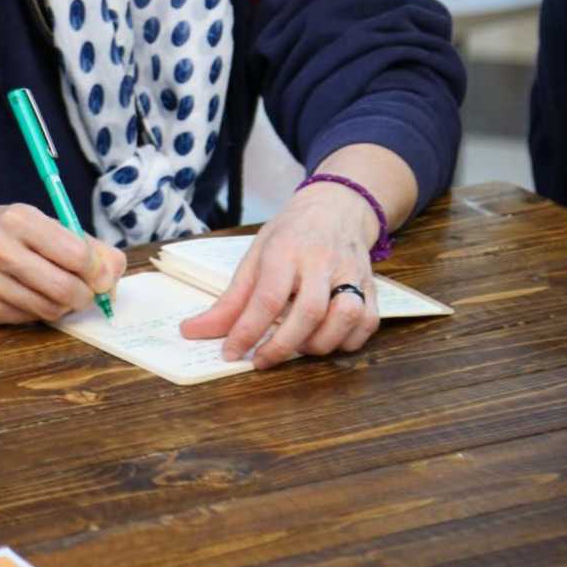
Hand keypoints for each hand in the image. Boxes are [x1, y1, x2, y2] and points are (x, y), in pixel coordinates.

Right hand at [0, 203, 125, 325]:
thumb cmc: (7, 232)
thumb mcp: (42, 222)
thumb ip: (84, 243)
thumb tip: (116, 271)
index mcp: (19, 219)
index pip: (76, 254)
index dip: (99, 270)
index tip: (103, 274)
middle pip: (65, 288)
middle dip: (87, 294)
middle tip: (88, 289)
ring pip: (51, 310)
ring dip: (66, 306)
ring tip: (62, 291)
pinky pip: (32, 319)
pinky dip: (42, 311)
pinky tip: (34, 295)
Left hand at [179, 183, 379, 367]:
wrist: (336, 206)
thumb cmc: (291, 234)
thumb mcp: (254, 256)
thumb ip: (229, 299)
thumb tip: (194, 331)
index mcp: (286, 249)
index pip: (268, 296)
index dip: (247, 331)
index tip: (231, 352)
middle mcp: (322, 260)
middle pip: (309, 311)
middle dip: (283, 346)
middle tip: (261, 360)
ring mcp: (352, 272)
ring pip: (345, 317)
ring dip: (319, 344)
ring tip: (297, 347)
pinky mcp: (372, 286)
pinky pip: (367, 322)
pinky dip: (347, 341)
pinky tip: (326, 340)